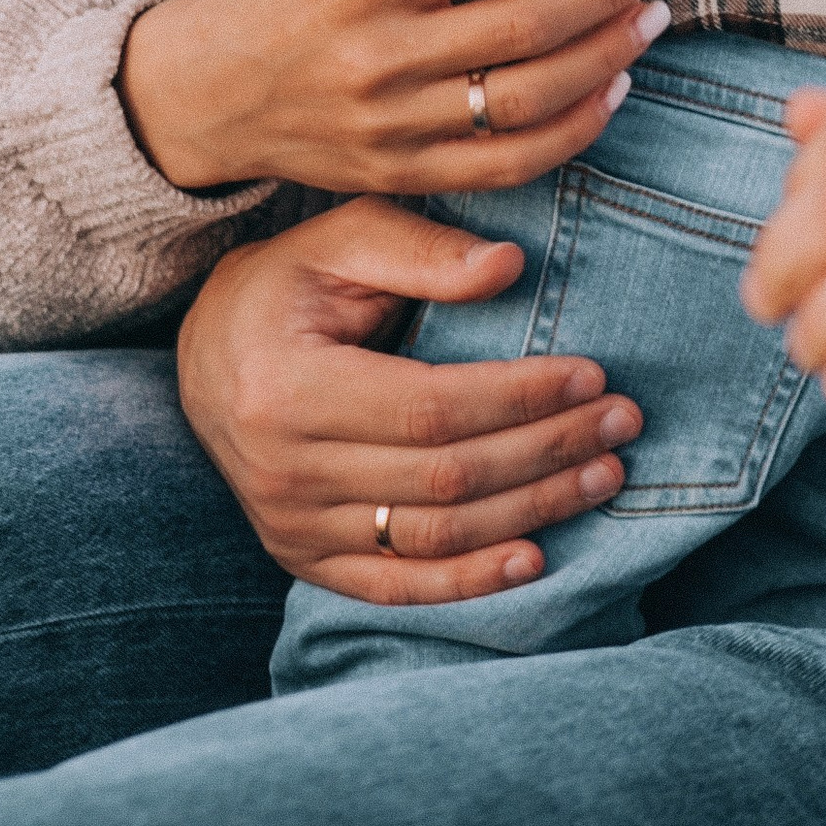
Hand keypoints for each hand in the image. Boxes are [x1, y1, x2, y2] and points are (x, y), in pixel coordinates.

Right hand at [119, 0, 682, 197]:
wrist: (207, 90)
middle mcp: (375, 58)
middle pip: (523, 27)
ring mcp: (389, 127)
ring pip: (526, 101)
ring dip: (606, 57)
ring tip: (652, 15)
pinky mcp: (401, 175)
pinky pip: (507, 165)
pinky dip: (572, 131)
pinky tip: (613, 89)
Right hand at [178, 199, 643, 599]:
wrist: (203, 357)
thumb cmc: (283, 285)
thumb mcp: (336, 239)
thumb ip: (418, 247)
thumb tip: (509, 267)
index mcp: (288, 387)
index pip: (431, 407)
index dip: (519, 397)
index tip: (593, 375)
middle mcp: (284, 471)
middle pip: (444, 477)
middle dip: (546, 450)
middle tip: (622, 423)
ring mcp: (291, 527)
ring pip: (434, 536)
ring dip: (532, 511)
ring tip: (603, 474)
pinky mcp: (303, 560)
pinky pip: (398, 586)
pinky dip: (471, 581)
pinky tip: (536, 559)